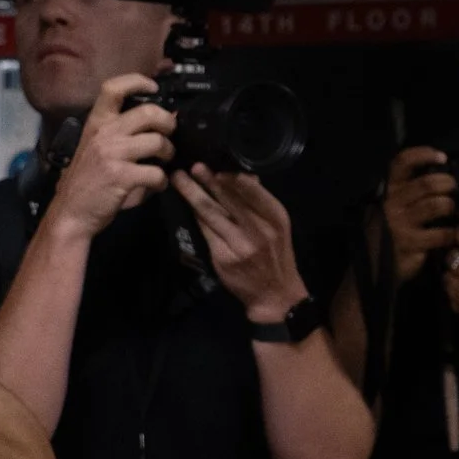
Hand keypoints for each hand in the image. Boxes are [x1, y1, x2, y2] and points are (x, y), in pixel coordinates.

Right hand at [45, 75, 171, 238]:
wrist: (70, 213)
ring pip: (158, 142)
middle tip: (170, 135)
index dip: (137, 81)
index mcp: (96, 123)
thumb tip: (161, 118)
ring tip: (163, 162)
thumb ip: (122, 132)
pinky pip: (157, 172)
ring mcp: (112, 154)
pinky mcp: (121, 176)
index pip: (113, 88)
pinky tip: (156, 185)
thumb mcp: (97, 147)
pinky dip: (162, 181)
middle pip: (149, 112)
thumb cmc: (87, 180)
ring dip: (168, 153)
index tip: (153, 87)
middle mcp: (104, 133)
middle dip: (168, 123)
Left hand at [170, 164, 308, 325]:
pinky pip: (205, 231)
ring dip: (193, 194)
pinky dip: (195, 215)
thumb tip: (244, 176)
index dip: (234, 178)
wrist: (274, 294)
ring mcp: (239, 244)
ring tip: (180, 179)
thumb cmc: (276, 255)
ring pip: (212, 213)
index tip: (218, 165)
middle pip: (229, 199)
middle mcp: (259, 230)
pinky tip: (186, 204)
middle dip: (209, 181)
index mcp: (276, 218)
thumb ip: (262, 204)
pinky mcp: (222, 257)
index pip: (253, 192)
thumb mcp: (279, 227)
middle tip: (193, 165)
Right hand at [378, 144, 455, 281]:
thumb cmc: (391, 232)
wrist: (375, 269)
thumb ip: (410, 191)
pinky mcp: (411, 244)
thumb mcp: (393, 207)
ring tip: (452, 210)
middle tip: (454, 188)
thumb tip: (441, 172)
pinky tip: (450, 235)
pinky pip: (441, 233)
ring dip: (450, 206)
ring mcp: (401, 224)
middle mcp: (393, 204)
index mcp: (389, 191)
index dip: (423, 155)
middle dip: (447, 183)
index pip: (402, 163)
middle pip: (426, 183)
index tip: (442, 157)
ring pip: (436, 205)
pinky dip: (451, 233)